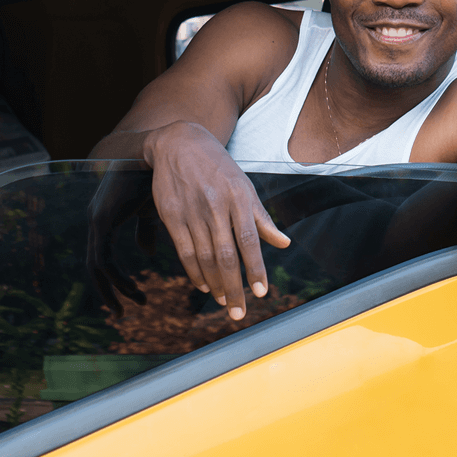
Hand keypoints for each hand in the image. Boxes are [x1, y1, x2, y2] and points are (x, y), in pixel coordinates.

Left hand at [86, 166, 154, 316]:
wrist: (159, 153)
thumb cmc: (160, 178)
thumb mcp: (156, 210)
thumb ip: (146, 230)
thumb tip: (145, 254)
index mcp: (107, 218)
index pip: (103, 258)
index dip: (116, 280)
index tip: (135, 295)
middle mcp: (97, 219)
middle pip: (94, 266)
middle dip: (109, 291)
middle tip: (122, 312)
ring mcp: (97, 220)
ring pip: (96, 267)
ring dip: (114, 290)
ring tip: (135, 303)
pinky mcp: (102, 220)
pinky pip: (102, 260)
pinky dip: (116, 279)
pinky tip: (134, 290)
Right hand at [144, 121, 291, 319]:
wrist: (180, 143)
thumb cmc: (218, 168)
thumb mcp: (244, 187)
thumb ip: (262, 218)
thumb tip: (284, 243)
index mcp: (238, 197)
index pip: (249, 240)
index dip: (255, 268)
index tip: (261, 293)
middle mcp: (215, 205)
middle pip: (225, 255)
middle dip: (233, 287)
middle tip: (239, 312)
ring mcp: (191, 211)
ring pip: (204, 257)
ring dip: (214, 284)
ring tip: (224, 301)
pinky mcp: (171, 215)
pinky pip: (184, 250)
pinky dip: (194, 271)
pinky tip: (203, 285)